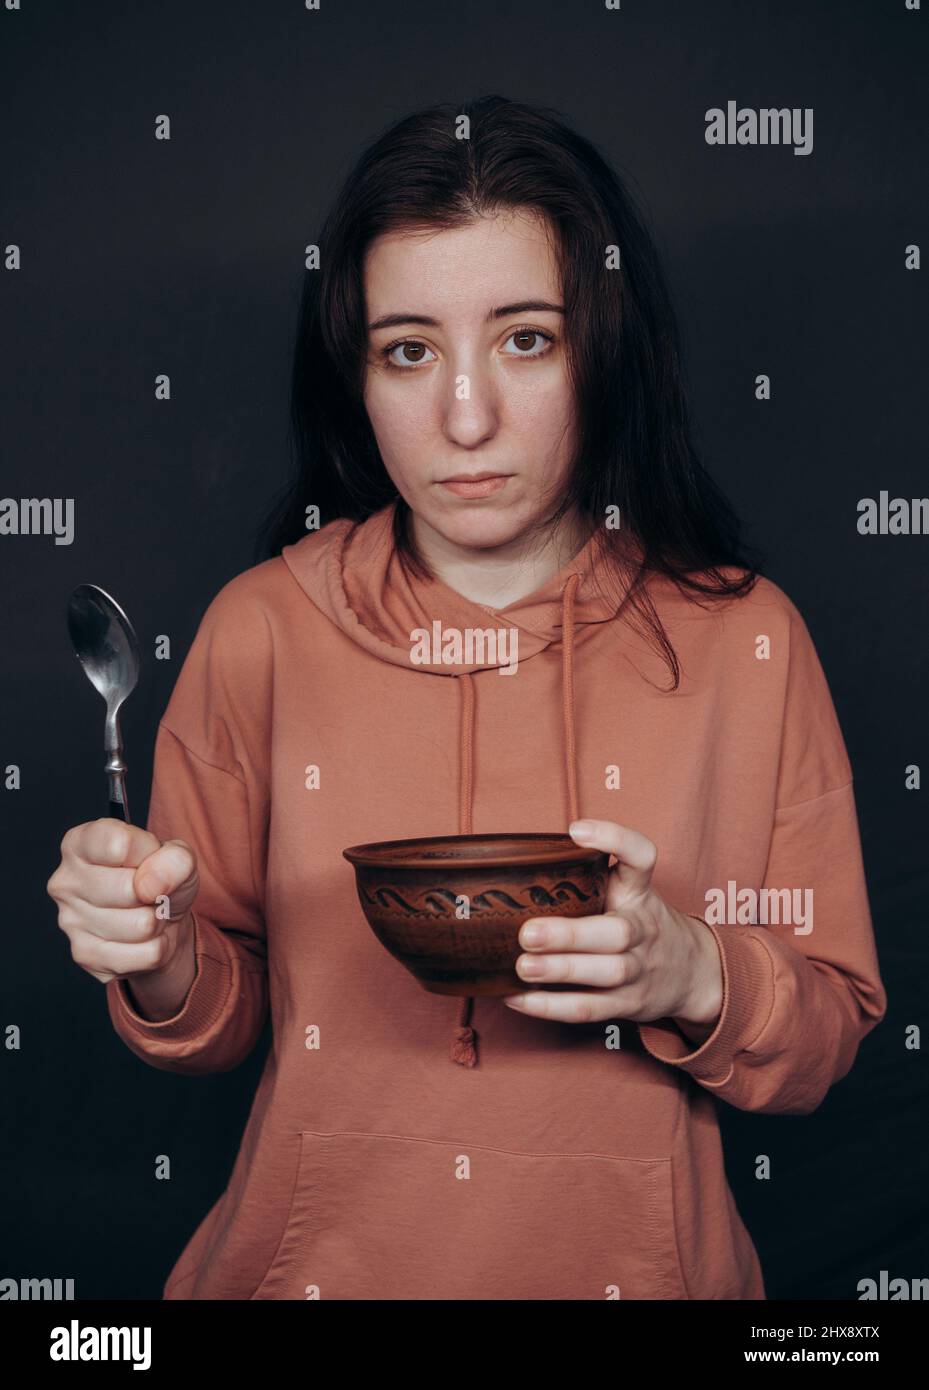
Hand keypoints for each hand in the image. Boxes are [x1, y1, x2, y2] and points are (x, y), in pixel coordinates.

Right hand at [47, 817, 198, 985]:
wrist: (160, 923)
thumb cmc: (160, 881)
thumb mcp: (179, 858)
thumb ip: (174, 858)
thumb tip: (150, 884)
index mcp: (81, 843)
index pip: (118, 843)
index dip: (149, 853)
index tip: (149, 859)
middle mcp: (66, 881)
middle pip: (129, 889)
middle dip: (157, 893)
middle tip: (152, 892)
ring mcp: (70, 921)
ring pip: (141, 926)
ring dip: (158, 921)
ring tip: (148, 913)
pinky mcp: (85, 956)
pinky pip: (145, 954)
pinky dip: (157, 948)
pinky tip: (143, 938)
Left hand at [502, 818, 722, 1041]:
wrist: (692, 972)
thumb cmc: (640, 921)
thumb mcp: (630, 890)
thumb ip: (589, 876)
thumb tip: (516, 864)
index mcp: (640, 893)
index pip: (642, 858)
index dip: (614, 839)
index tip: (577, 830)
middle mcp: (642, 930)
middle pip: (616, 933)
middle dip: (570, 935)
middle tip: (527, 932)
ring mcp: (637, 971)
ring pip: (604, 974)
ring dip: (561, 972)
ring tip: (522, 967)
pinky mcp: (627, 1004)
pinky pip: (590, 1009)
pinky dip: (551, 1007)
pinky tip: (516, 998)